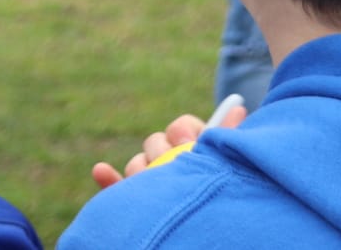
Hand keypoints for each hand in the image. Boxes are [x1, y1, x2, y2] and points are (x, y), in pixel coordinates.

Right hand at [90, 105, 245, 189]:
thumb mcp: (226, 163)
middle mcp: (168, 160)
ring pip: (136, 163)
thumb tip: (238, 108)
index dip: (183, 131)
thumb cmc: (224, 190)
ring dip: (140, 167)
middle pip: (155, 142)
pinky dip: (107, 178)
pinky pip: (115, 186)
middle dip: (162, 150)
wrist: (217, 232)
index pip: (181, 128)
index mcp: (192, 147)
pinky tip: (102, 171)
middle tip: (172, 162)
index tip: (189, 143)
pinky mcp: (131, 198)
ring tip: (152, 180)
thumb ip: (228, 137)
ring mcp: (149, 180)